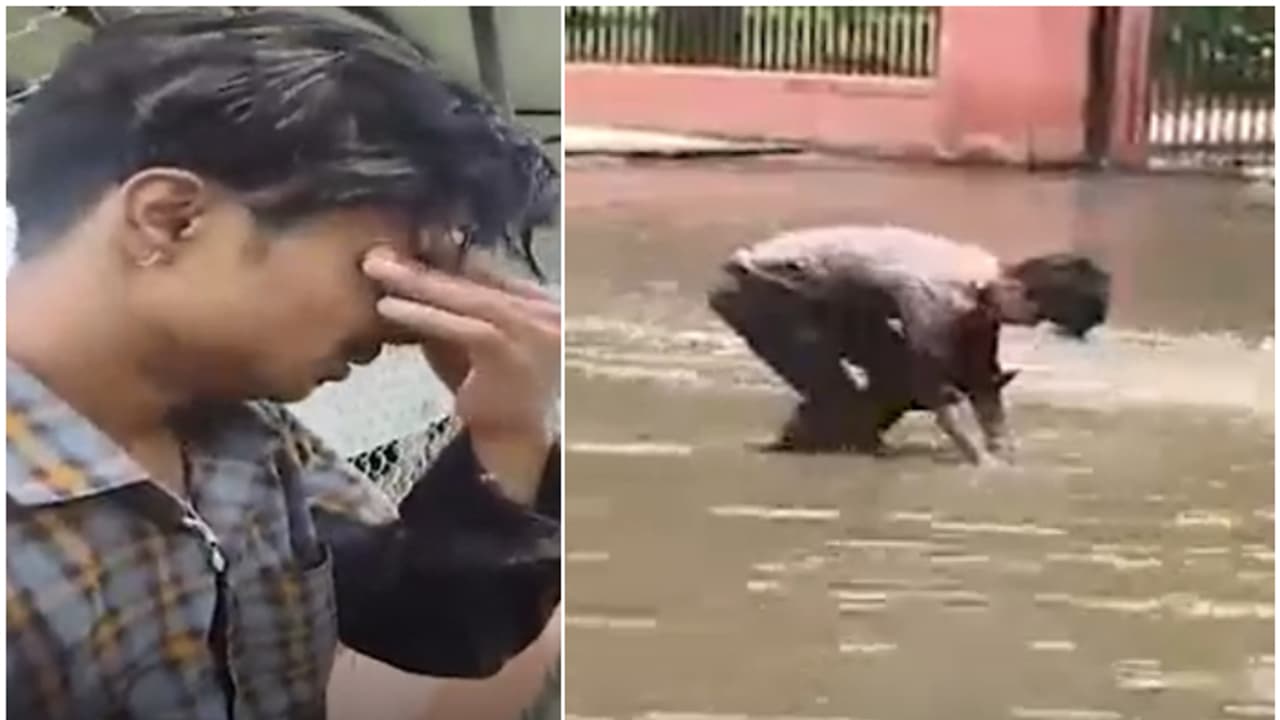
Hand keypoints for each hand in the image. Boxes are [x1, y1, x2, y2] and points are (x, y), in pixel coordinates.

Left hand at [363, 246, 559, 503]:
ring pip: (467, 297)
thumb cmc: (495, 402)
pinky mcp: (513, 351)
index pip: (484, 270)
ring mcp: (534, 329)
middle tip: (379, 250)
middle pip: (475, 277)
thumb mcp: (471, 348)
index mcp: (539, 304)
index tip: (402, 243)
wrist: (520, 450)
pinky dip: (422, 315)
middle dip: (423, 262)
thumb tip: (410, 279)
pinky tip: (389, 307)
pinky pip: (462, 326)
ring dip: (417, 282)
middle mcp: (544, 310)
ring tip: (376, 269)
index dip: (441, 256)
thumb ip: (452, 316)